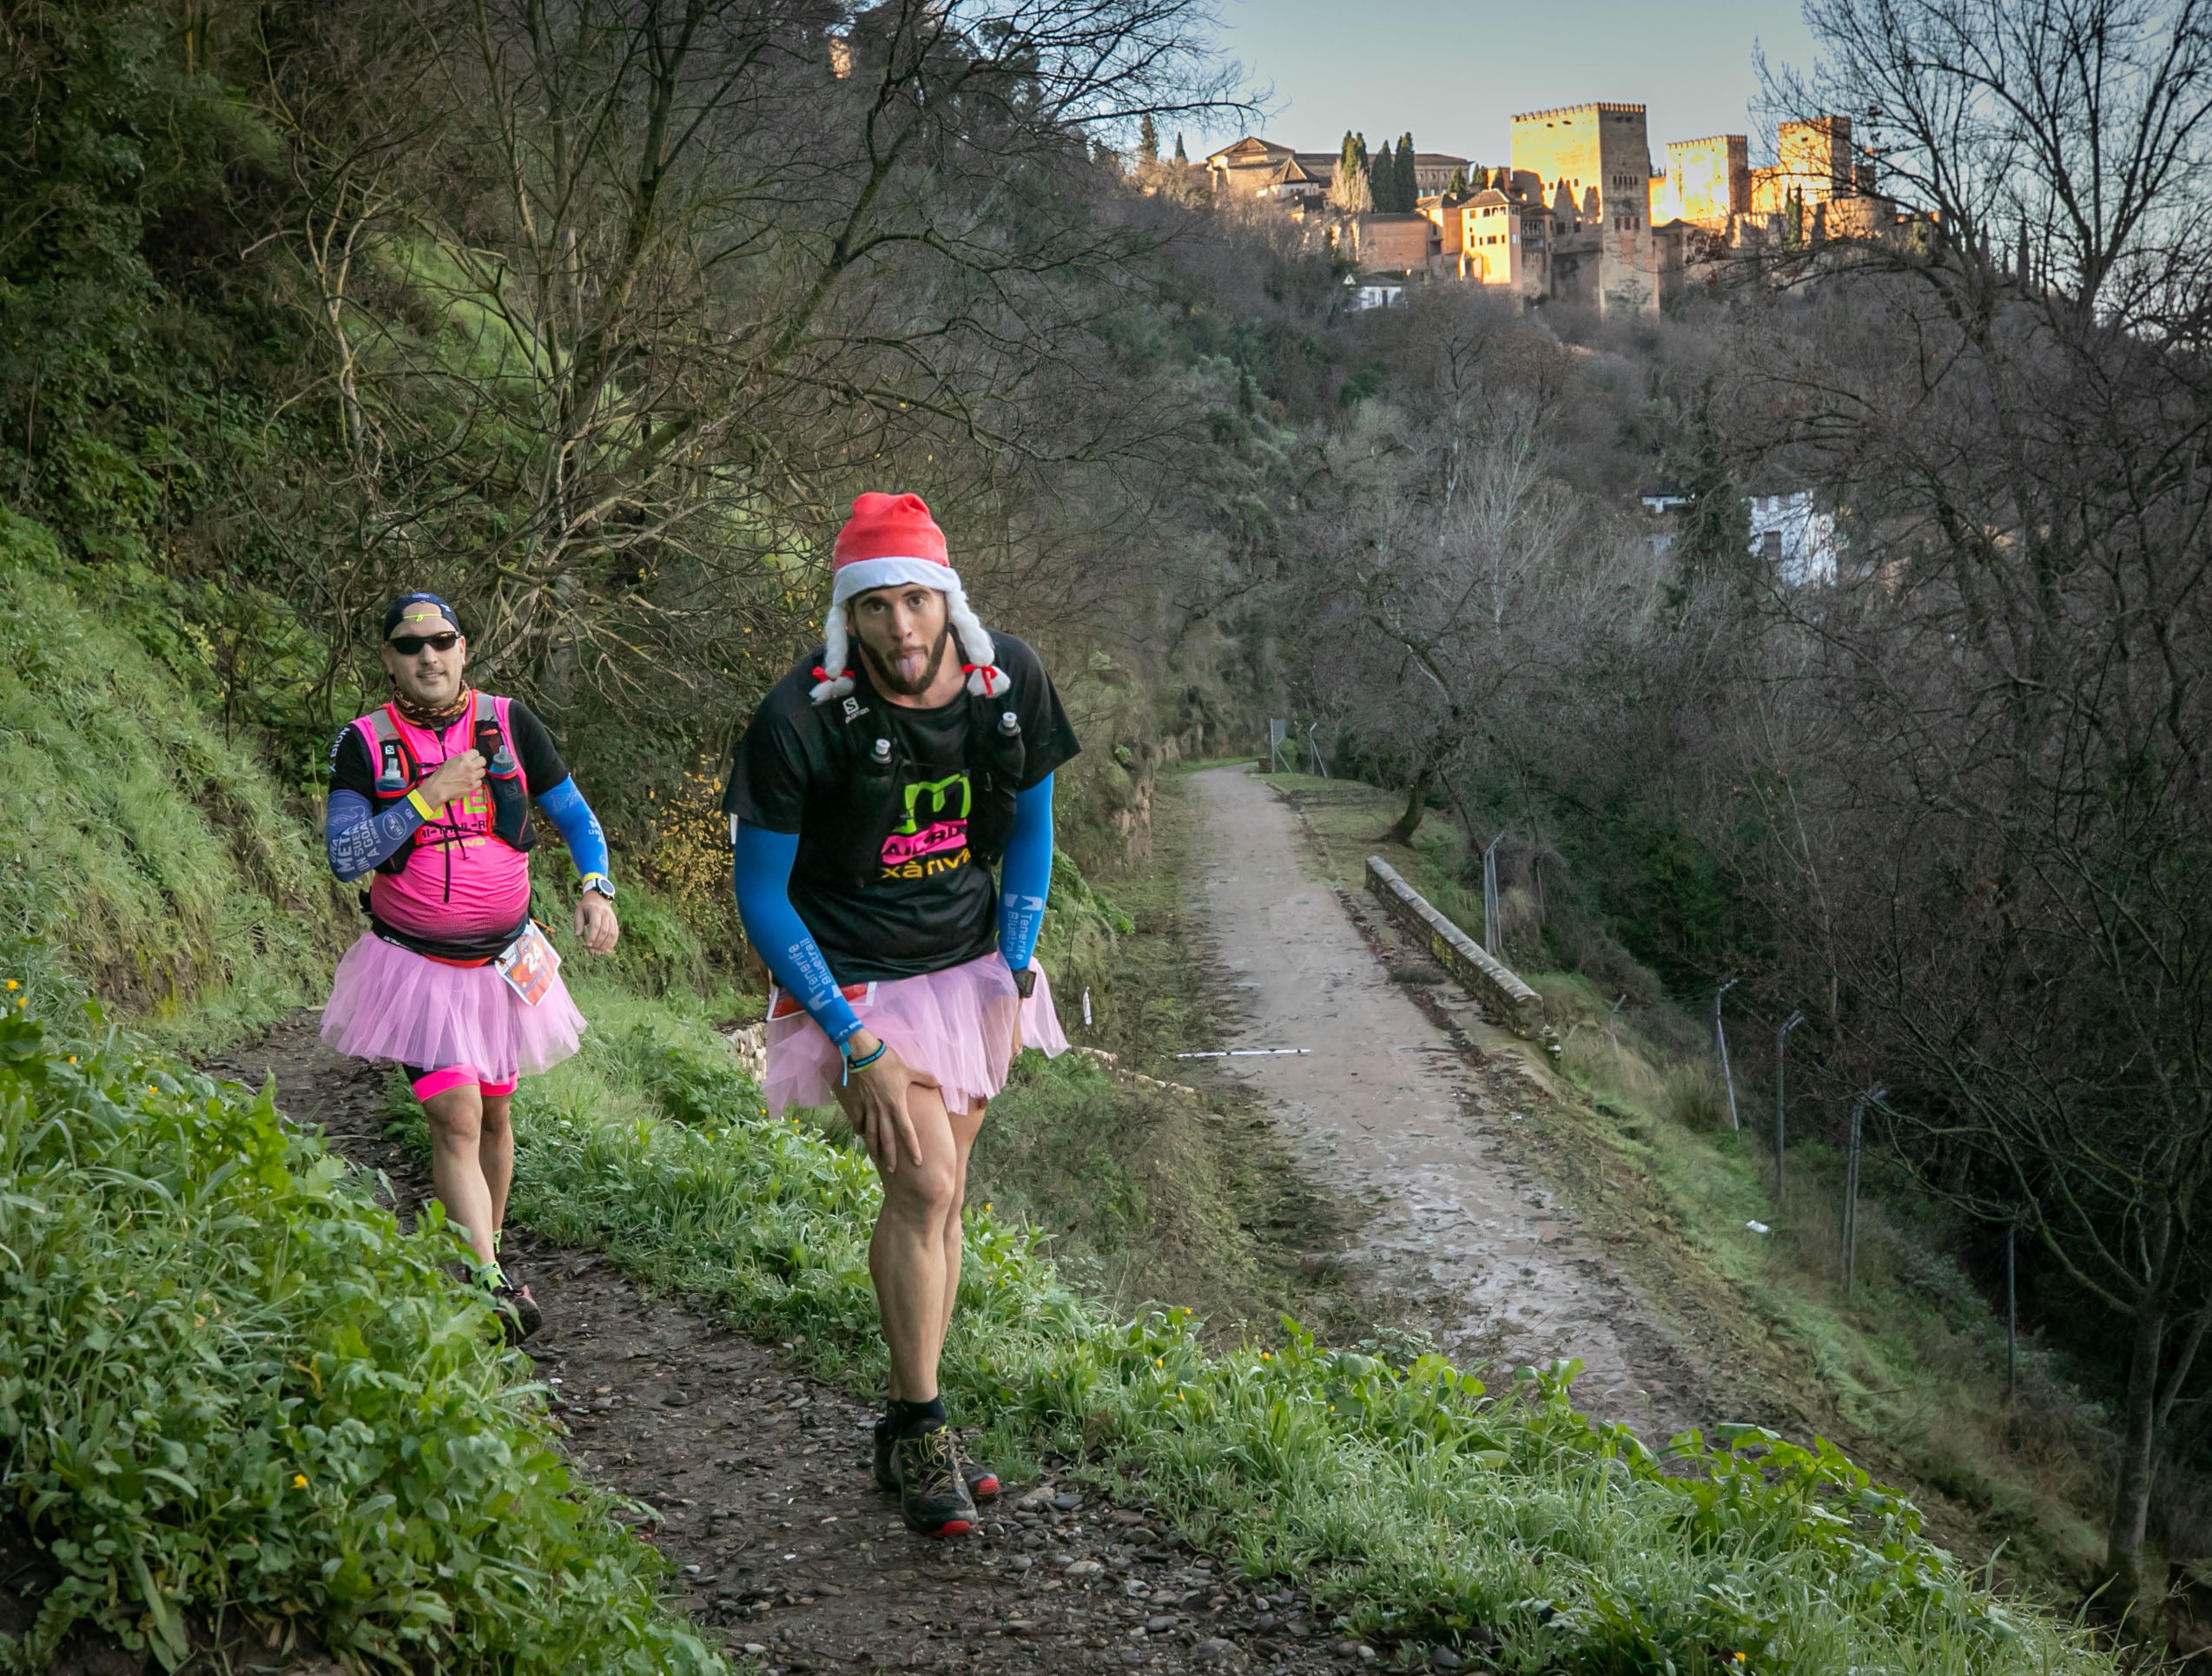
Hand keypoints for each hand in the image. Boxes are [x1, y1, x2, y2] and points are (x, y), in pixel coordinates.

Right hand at [417, 749, 486, 809]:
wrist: (438, 788)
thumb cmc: (441, 776)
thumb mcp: (450, 761)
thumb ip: (462, 759)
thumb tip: (469, 759)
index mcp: (463, 759)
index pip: (476, 752)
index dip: (474, 756)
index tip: (472, 759)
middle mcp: (470, 766)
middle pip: (483, 761)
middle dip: (478, 763)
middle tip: (474, 766)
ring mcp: (473, 777)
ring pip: (483, 771)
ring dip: (478, 773)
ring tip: (470, 775)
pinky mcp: (473, 786)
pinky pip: (480, 781)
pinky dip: (476, 782)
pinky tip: (469, 782)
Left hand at [574, 891, 618, 954]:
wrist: (598, 897)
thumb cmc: (586, 906)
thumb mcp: (579, 911)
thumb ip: (578, 923)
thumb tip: (578, 935)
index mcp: (595, 910)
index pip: (596, 925)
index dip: (592, 936)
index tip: (587, 945)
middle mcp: (606, 914)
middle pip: (604, 931)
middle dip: (598, 943)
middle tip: (592, 951)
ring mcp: (612, 918)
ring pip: (612, 933)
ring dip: (605, 945)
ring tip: (599, 952)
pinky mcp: (615, 922)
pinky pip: (616, 934)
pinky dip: (612, 943)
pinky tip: (607, 950)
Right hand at [839, 1029, 936, 1172]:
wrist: (861, 1054)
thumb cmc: (887, 1061)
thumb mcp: (908, 1070)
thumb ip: (924, 1078)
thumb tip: (940, 1082)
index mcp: (896, 1105)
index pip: (907, 1132)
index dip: (913, 1148)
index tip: (917, 1162)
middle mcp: (882, 1111)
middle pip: (887, 1139)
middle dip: (890, 1156)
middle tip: (893, 1170)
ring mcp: (868, 1108)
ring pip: (871, 1133)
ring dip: (874, 1147)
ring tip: (875, 1159)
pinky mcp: (857, 1103)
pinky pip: (858, 1120)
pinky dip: (860, 1129)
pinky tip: (861, 1136)